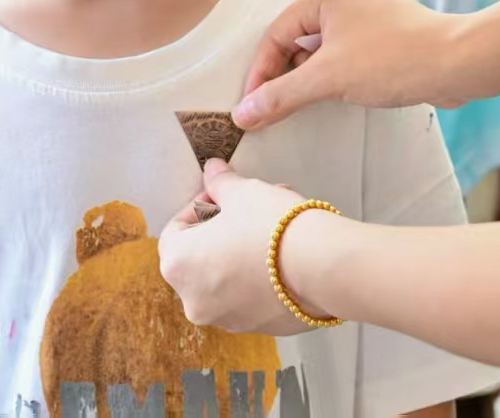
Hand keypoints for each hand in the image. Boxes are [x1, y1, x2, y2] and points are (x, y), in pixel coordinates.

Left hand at [159, 160, 329, 334]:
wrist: (323, 267)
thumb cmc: (272, 225)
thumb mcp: (243, 191)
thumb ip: (220, 182)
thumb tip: (212, 170)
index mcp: (179, 266)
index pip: (175, 231)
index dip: (199, 207)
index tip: (223, 197)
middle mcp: (194, 301)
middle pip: (201, 257)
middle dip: (225, 229)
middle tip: (250, 207)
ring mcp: (227, 320)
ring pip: (228, 278)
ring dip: (243, 251)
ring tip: (275, 225)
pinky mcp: (259, 329)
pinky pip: (251, 297)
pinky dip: (261, 277)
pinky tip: (286, 255)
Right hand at [232, 0, 465, 130]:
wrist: (457, 63)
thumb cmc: (393, 60)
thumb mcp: (328, 79)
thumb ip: (281, 95)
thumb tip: (243, 114)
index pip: (278, 32)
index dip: (261, 70)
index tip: (252, 105)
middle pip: (298, 36)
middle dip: (283, 72)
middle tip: (272, 107)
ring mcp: (369, 11)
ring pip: (322, 45)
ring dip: (308, 75)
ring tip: (299, 104)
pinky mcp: (386, 31)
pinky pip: (346, 50)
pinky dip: (333, 72)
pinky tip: (331, 95)